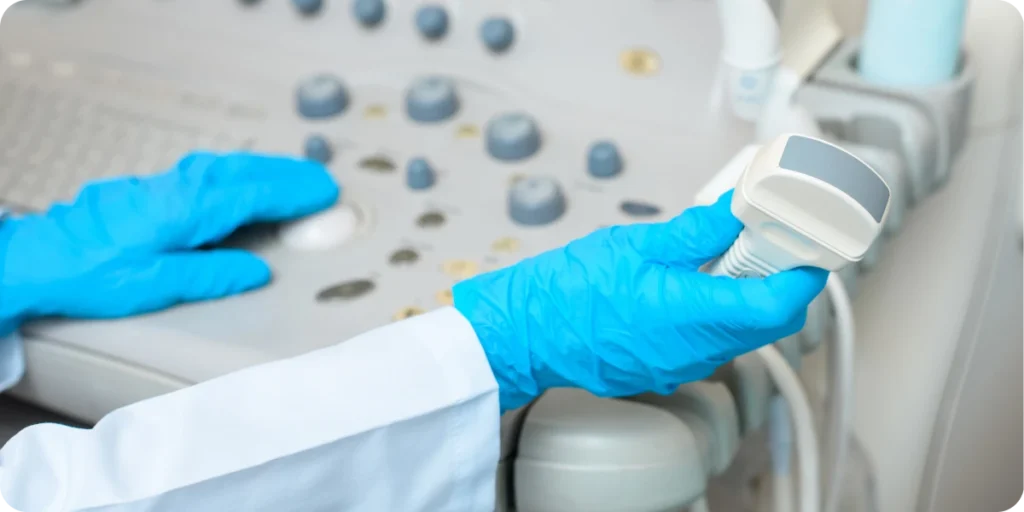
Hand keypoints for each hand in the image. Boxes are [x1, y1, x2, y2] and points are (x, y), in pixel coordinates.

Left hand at [0, 152, 338, 335]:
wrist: (38, 258)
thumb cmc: (90, 274)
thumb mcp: (156, 285)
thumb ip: (212, 275)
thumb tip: (255, 270)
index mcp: (187, 209)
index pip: (255, 194)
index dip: (293, 194)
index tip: (323, 193)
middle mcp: (179, 188)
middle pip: (246, 171)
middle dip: (287, 173)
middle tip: (321, 180)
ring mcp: (165, 182)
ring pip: (227, 165)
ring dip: (265, 168)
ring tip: (292, 176)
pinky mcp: (152, 188)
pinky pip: (210, 170)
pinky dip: (239, 170)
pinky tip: (242, 179)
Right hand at [453, 191, 827, 410]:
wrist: (526, 334)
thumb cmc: (569, 292)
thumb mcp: (637, 244)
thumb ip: (697, 231)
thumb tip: (738, 211)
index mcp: (693, 313)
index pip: (780, 304)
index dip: (805, 276)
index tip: (809, 248)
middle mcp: (696, 348)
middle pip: (767, 321)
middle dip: (779, 280)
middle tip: (769, 241)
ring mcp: (681, 364)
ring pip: (739, 332)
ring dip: (746, 295)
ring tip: (725, 256)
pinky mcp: (665, 368)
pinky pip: (709, 342)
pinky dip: (716, 312)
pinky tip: (691, 284)